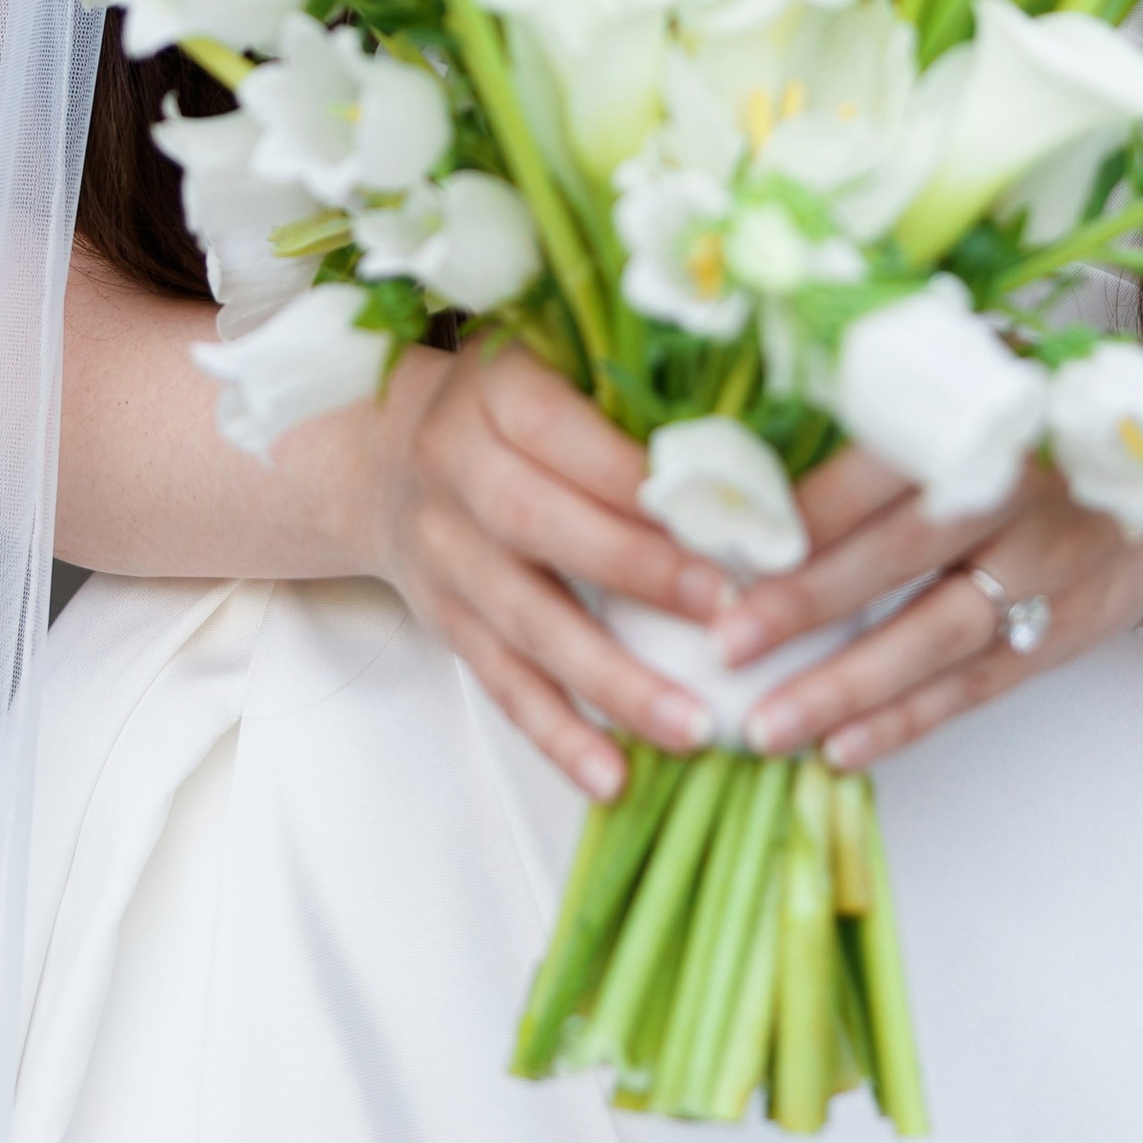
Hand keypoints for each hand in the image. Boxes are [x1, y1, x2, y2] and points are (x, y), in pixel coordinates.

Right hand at [359, 345, 728, 800]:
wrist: (382, 460)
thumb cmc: (513, 407)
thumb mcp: (556, 365)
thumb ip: (637, 396)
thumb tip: (759, 448)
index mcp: (498, 390)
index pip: (561, 430)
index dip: (634, 476)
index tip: (721, 512)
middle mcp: (456, 467)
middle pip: (540, 525)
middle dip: (636, 573)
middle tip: (724, 615)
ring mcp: (445, 553)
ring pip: (525, 625)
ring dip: (611, 683)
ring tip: (691, 728)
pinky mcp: (446, 622)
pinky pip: (502, 684)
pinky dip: (559, 735)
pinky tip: (614, 777)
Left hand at [709, 445, 1142, 771]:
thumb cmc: (1036, 423)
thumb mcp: (977, 384)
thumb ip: (887, 410)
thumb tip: (751, 455)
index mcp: (982, 416)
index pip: (882, 464)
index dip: (805, 509)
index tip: (722, 545)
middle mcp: (1016, 493)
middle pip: (900, 553)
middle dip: (807, 603)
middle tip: (724, 644)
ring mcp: (1044, 570)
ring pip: (934, 638)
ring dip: (847, 687)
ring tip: (767, 727)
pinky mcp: (1059, 633)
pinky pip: (973, 687)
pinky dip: (907, 721)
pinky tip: (841, 748)